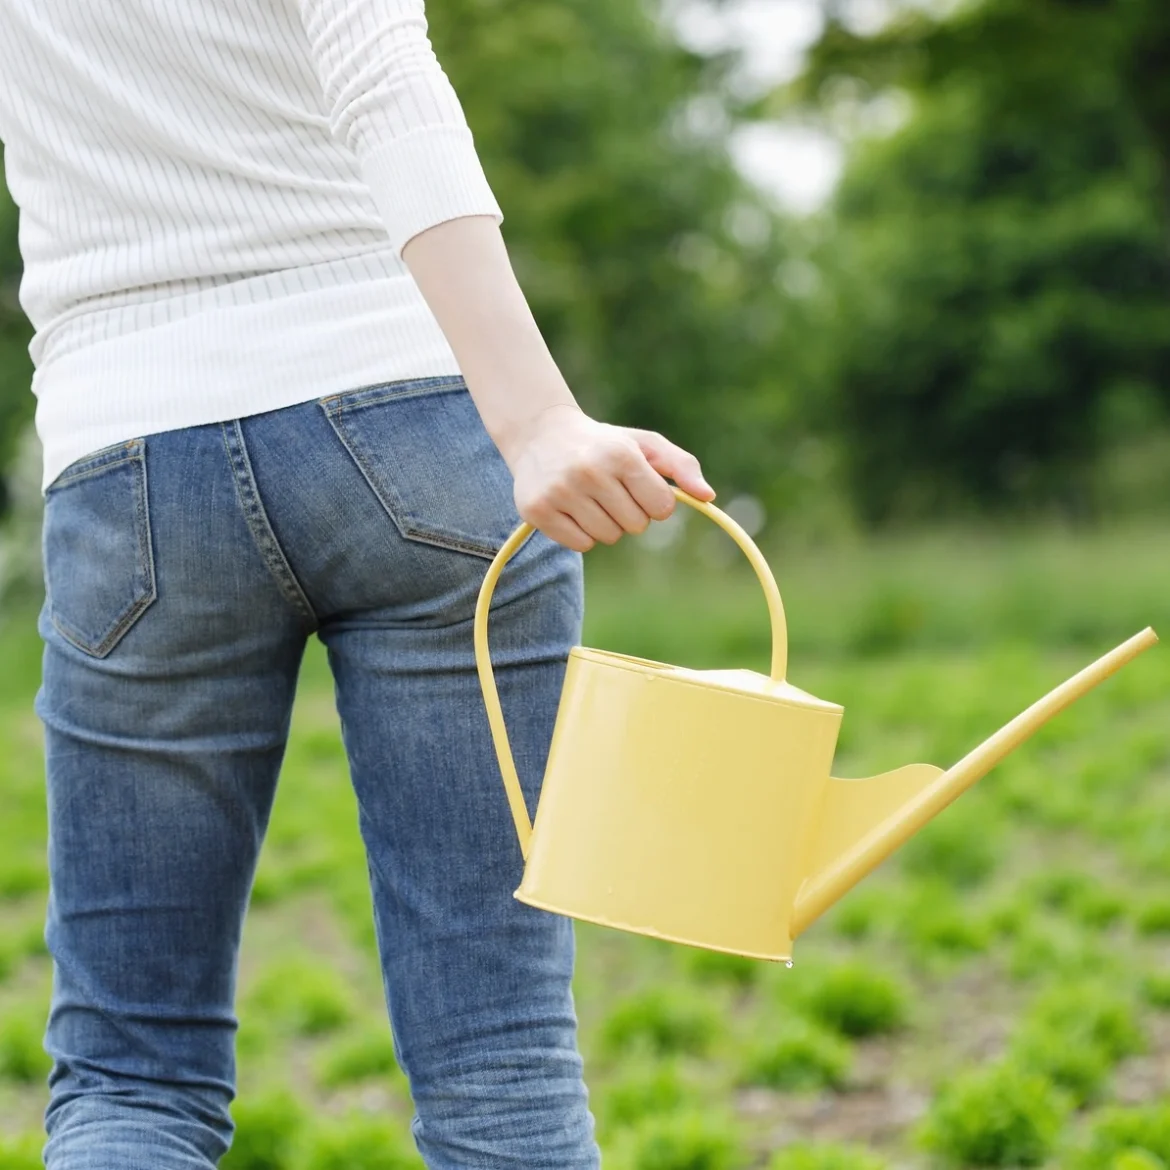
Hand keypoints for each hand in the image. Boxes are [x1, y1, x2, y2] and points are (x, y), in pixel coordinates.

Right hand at [504, 405, 714, 551]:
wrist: (540, 434)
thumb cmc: (603, 443)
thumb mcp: (644, 445)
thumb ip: (681, 466)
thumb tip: (708, 497)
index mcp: (620, 455)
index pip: (661, 507)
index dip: (655, 502)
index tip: (640, 488)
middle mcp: (589, 472)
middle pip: (635, 526)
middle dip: (629, 513)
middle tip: (609, 490)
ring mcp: (560, 492)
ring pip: (608, 537)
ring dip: (605, 524)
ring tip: (589, 497)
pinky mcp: (537, 510)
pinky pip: (580, 545)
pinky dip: (581, 534)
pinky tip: (571, 508)